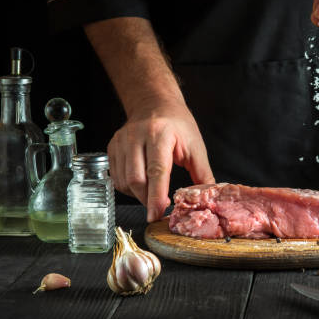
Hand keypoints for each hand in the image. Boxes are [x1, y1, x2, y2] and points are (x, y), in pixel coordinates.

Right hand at [108, 97, 214, 222]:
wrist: (155, 103)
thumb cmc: (178, 124)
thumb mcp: (195, 145)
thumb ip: (202, 173)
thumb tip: (206, 198)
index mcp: (160, 134)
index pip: (156, 171)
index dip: (156, 196)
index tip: (156, 214)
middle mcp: (136, 136)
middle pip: (136, 179)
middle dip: (148, 199)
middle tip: (160, 206)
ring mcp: (121, 141)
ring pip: (124, 181)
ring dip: (139, 195)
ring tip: (153, 193)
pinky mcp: (112, 147)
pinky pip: (117, 177)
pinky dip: (129, 188)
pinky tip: (142, 183)